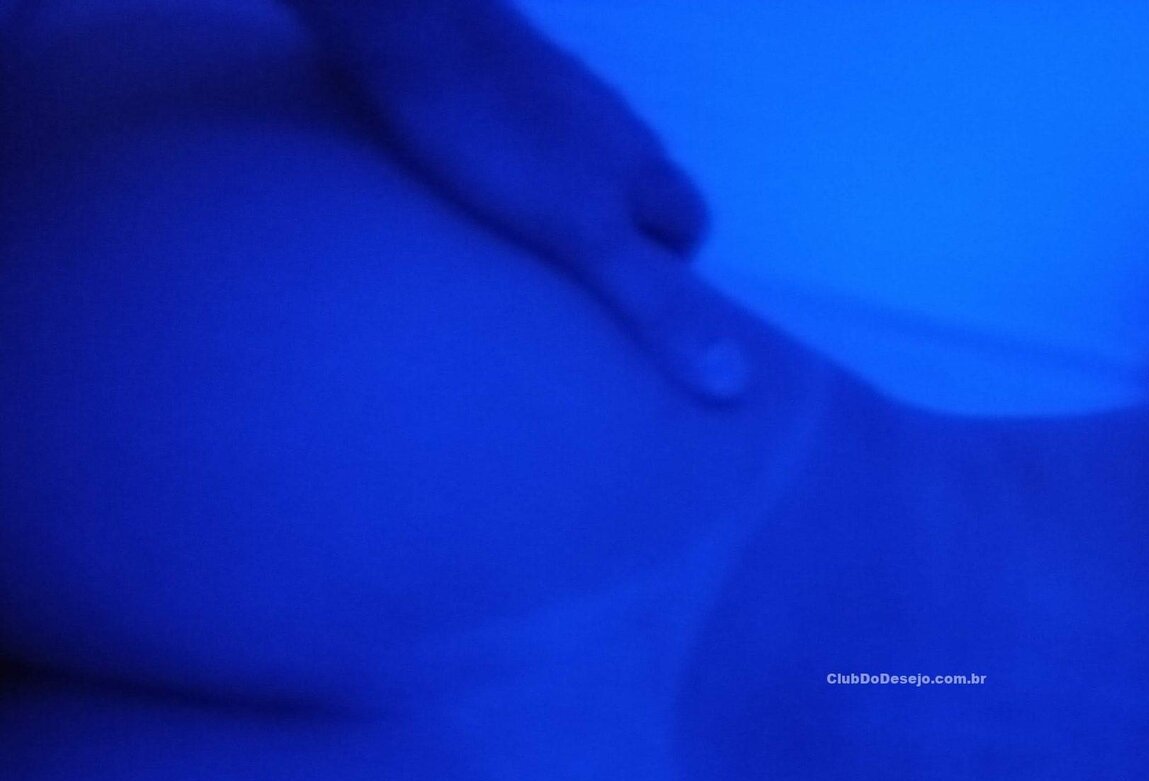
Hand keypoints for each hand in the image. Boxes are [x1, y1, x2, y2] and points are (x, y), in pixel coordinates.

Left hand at [284, 0, 748, 401]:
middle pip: (643, 189)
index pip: (690, 222)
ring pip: (585, 160)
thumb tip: (730, 378)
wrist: (417, 30)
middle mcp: (613, 126)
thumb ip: (650, 301)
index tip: (631, 307)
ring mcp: (557, 94)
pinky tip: (475, 182)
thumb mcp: (583, 236)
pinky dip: (519, 164)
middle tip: (576, 285)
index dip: (674, 267)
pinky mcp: (500, 75)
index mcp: (641, 164)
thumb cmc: (500, 138)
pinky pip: (528, 132)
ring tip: (523, 244)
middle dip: (625, 236)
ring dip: (570, 199)